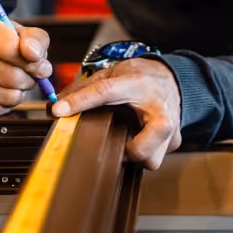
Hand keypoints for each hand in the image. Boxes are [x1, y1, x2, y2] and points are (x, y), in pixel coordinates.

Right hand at [0, 16, 51, 115]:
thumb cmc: (4, 44)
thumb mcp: (24, 34)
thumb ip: (36, 40)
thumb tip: (33, 55)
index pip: (12, 50)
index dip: (33, 62)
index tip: (39, 63)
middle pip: (12, 76)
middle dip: (28, 79)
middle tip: (27, 75)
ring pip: (6, 96)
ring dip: (18, 93)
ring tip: (12, 83)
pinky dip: (4, 105)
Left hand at [51, 57, 181, 169]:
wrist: (175, 78)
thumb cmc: (143, 77)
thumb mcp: (116, 73)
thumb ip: (88, 87)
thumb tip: (57, 102)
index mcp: (137, 85)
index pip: (105, 92)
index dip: (80, 102)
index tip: (59, 111)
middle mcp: (157, 109)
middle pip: (141, 149)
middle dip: (127, 152)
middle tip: (117, 142)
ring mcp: (170, 128)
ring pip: (151, 160)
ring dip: (137, 155)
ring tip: (130, 139)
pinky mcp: (175, 141)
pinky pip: (157, 157)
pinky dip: (147, 151)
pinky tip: (141, 137)